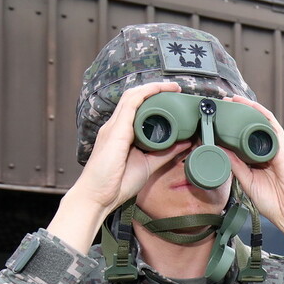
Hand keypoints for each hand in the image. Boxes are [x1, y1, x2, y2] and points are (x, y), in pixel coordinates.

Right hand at [50, 81, 189, 253]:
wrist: (98, 196)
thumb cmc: (116, 183)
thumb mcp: (148, 164)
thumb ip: (166, 153)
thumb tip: (185, 142)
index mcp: (121, 133)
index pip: (136, 107)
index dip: (154, 99)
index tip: (173, 97)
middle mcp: (116, 126)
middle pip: (135, 98)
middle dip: (155, 89)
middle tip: (176, 88)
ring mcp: (114, 126)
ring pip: (132, 97)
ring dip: (153, 88)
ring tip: (171, 87)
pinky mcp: (116, 131)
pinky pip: (130, 104)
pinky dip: (145, 95)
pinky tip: (158, 91)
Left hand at [223, 96, 283, 263]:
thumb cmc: (274, 204)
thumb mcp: (247, 183)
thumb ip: (235, 166)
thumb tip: (218, 149)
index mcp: (255, 163)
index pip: (239, 142)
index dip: (227, 130)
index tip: (212, 122)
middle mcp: (264, 153)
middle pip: (248, 129)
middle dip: (235, 116)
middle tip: (219, 105)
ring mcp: (274, 150)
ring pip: (260, 125)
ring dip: (247, 110)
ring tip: (232, 100)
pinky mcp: (283, 150)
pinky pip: (273, 128)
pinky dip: (263, 115)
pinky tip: (251, 106)